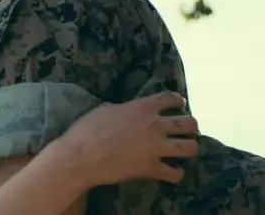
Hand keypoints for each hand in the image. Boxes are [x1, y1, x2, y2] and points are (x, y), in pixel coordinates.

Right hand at [56, 91, 197, 185]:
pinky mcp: (151, 168)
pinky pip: (176, 173)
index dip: (178, 101)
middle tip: (184, 131)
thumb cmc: (86, 129)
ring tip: (182, 150)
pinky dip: (176, 173)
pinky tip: (172, 171)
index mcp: (142, 107)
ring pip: (190, 147)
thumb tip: (123, 110)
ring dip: (189, 148)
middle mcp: (155, 126)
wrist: (80, 156)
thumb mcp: (104, 109)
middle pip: (189, 123)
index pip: (171, 98)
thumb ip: (122, 108)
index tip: (179, 104)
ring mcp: (156, 148)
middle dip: (190, 127)